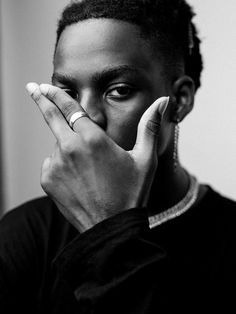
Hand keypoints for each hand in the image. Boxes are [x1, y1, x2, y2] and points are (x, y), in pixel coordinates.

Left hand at [26, 83, 168, 231]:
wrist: (110, 229)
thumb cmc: (131, 193)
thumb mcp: (146, 159)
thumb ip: (150, 126)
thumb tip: (163, 101)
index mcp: (93, 139)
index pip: (69, 107)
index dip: (56, 93)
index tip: (43, 85)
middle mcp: (70, 148)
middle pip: (51, 117)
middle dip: (41, 100)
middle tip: (32, 87)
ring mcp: (56, 164)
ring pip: (57, 144)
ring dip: (66, 145)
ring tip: (88, 167)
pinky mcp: (48, 180)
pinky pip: (52, 162)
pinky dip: (62, 162)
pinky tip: (79, 177)